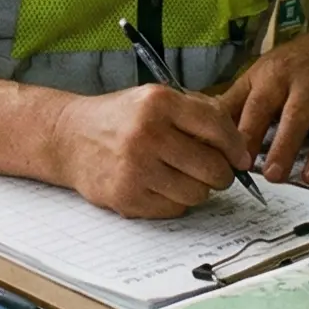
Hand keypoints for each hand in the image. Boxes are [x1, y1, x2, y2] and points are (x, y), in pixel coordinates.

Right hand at [48, 86, 251, 218]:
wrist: (68, 138)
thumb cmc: (119, 119)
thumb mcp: (154, 99)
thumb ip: (197, 113)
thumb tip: (239, 146)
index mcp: (158, 102)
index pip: (217, 127)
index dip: (236, 147)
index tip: (240, 158)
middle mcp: (147, 134)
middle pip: (213, 168)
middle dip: (221, 174)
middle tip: (215, 172)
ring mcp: (135, 168)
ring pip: (197, 194)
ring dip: (197, 189)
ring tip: (181, 177)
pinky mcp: (127, 196)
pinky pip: (174, 210)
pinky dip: (174, 202)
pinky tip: (160, 186)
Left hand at [220, 41, 308, 186]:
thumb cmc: (293, 65)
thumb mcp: (259, 74)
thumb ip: (233, 102)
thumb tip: (201, 127)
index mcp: (277, 76)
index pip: (259, 106)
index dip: (248, 132)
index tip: (237, 160)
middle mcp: (308, 83)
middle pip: (297, 116)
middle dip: (285, 146)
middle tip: (274, 176)